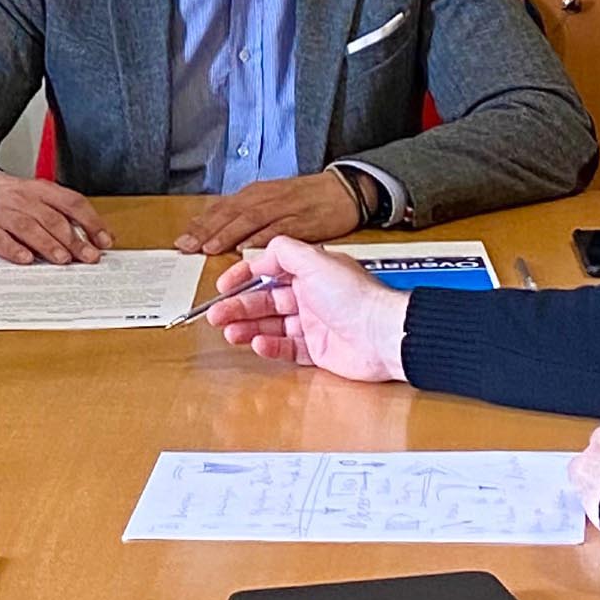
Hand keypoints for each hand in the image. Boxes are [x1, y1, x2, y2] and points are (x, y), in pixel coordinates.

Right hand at [0, 172, 114, 265]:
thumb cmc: (12, 199)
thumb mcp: (38, 196)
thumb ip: (64, 213)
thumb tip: (97, 238)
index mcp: (41, 190)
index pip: (72, 203)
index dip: (91, 222)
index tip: (105, 241)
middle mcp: (23, 199)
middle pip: (53, 219)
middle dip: (74, 240)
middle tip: (89, 257)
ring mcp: (3, 213)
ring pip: (29, 227)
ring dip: (48, 244)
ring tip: (64, 259)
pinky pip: (1, 240)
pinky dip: (14, 250)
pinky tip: (26, 259)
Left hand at [177, 169, 362, 255]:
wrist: (343, 189)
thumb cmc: (305, 198)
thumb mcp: (270, 200)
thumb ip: (244, 215)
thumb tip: (215, 230)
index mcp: (254, 194)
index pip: (220, 209)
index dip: (199, 225)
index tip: (180, 241)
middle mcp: (264, 199)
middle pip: (229, 214)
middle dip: (206, 231)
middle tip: (186, 246)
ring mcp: (282, 208)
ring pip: (249, 220)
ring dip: (227, 234)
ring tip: (209, 248)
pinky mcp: (301, 220)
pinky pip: (278, 230)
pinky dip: (261, 238)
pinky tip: (248, 249)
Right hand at [204, 236, 406, 380]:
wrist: (384, 335)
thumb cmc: (356, 297)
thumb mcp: (315, 261)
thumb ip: (285, 251)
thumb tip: (262, 249)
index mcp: (310, 272)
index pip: (268, 271)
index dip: (244, 277)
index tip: (223, 286)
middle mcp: (311, 296)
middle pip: (265, 301)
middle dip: (238, 306)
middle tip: (216, 314)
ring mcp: (313, 324)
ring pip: (271, 325)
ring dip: (248, 327)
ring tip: (230, 332)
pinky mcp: (318, 350)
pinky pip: (286, 348)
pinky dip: (269, 346)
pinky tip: (257, 344)